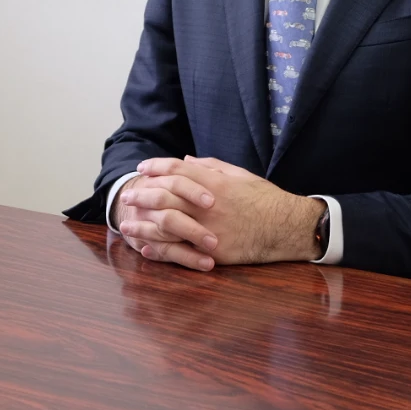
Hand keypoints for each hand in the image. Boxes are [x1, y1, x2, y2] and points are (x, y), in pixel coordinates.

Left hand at [131, 156, 323, 269]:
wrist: (284, 227)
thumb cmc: (264, 198)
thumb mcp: (240, 175)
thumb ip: (211, 166)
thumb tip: (186, 159)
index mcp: (215, 182)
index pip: (178, 169)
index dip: (157, 166)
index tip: (143, 168)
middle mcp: (207, 204)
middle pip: (165, 195)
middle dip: (142, 194)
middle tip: (127, 195)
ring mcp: (208, 228)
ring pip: (166, 224)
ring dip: (143, 223)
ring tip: (126, 223)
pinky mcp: (212, 251)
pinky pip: (179, 251)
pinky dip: (159, 248)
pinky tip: (146, 247)